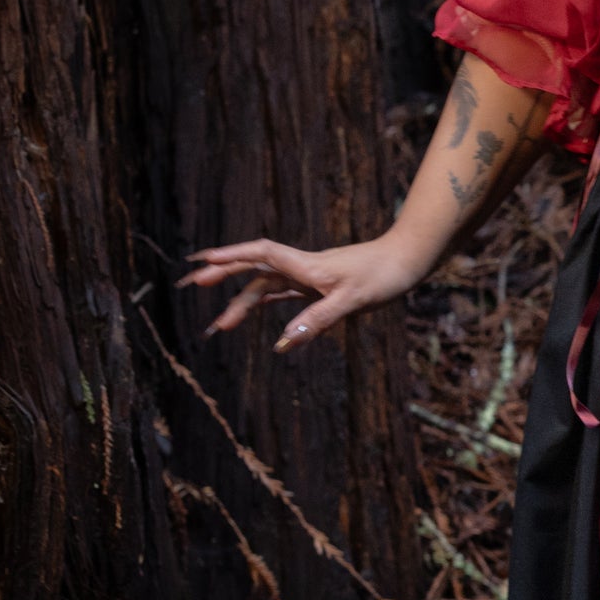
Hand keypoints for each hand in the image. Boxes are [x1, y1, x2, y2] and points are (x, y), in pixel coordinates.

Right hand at [179, 234, 425, 352]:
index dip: (231, 257)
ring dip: (242, 302)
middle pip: (254, 270)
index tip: (202, 262)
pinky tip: (252, 311)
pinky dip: (265, 302)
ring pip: (267, 287)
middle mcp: (303, 268)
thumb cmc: (384, 275)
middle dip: (222, 275)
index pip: (261, 256)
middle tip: (190, 284)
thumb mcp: (353, 300)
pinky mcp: (320, 287)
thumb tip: (284, 343)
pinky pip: (284, 294)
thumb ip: (318, 320)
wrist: (409, 259)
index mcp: (307, 266)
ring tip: (219, 326)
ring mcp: (310, 277)